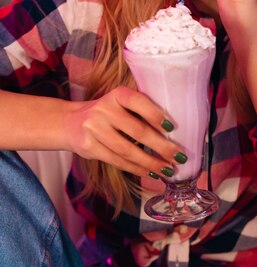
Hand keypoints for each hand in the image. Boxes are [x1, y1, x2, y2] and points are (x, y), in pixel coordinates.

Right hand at [64, 86, 184, 178]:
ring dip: (151, 162)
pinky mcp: (89, 147)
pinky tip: (150, 172)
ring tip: (168, 169)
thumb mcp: (119, 104)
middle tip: (178, 156)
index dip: (155, 115)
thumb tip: (171, 134)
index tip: (172, 128)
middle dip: (161, 146)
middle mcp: (104, 109)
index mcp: (117, 94)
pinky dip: (137, 169)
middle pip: (137, 131)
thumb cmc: (106, 113)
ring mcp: (94, 129)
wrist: (68, 122)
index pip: (138, 102)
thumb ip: (139, 112)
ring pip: (128, 150)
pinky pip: (117, 161)